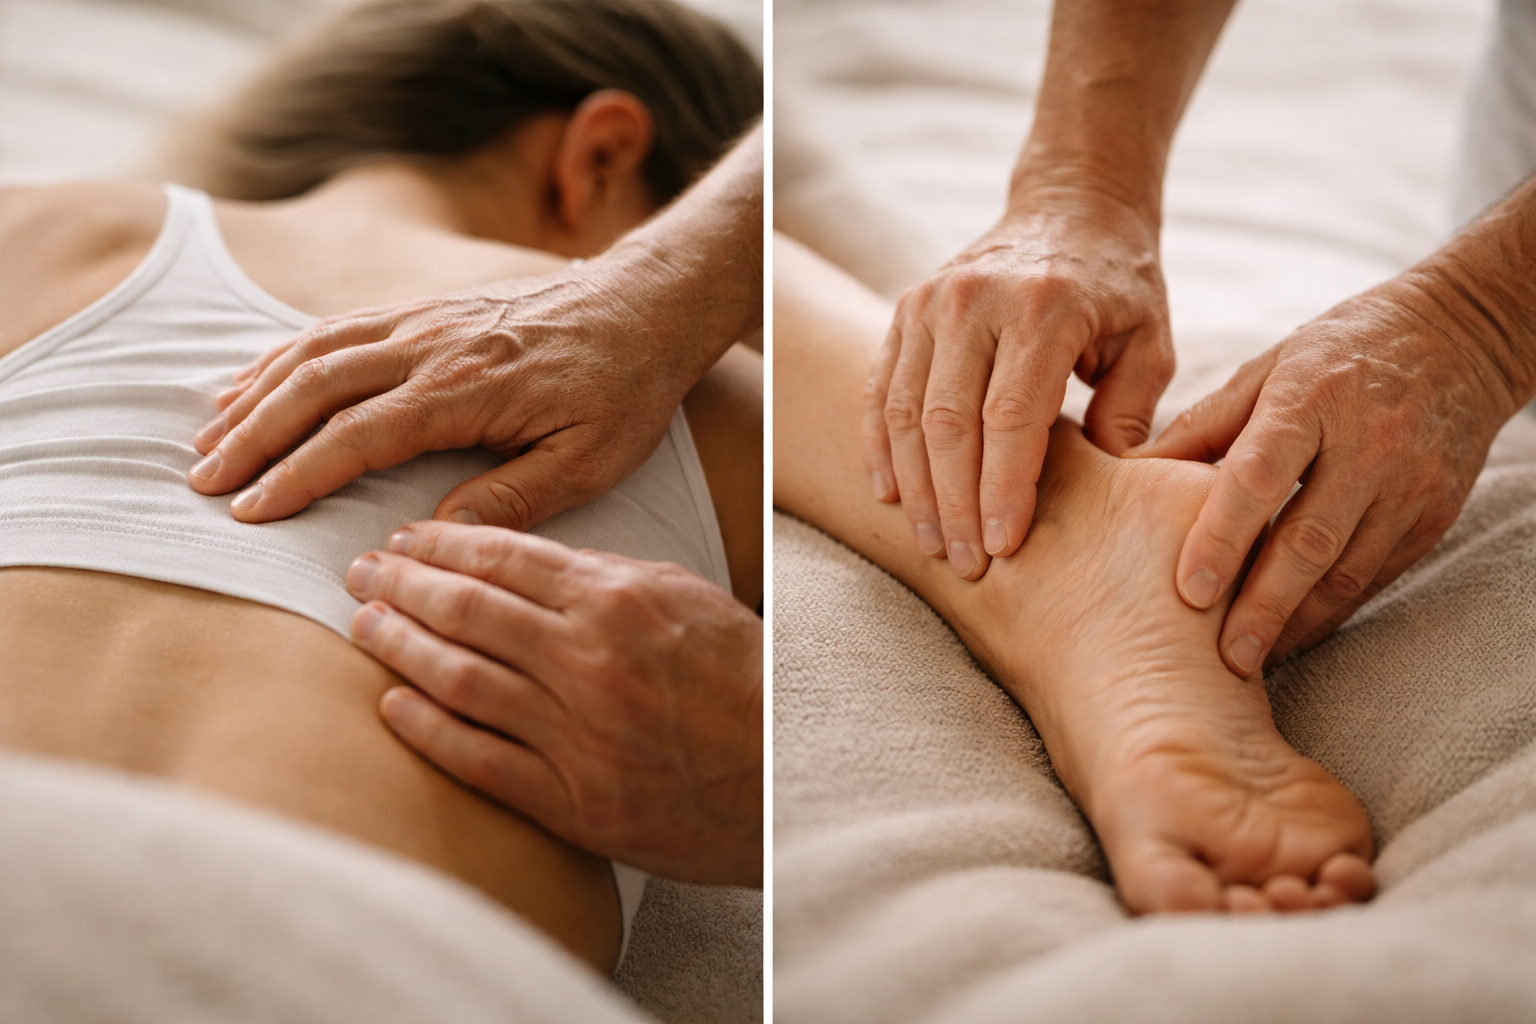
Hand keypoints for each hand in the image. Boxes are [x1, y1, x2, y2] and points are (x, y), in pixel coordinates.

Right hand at [187, 265, 694, 528]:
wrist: (646, 304)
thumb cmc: (624, 388)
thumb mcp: (588, 460)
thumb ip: (511, 499)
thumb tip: (431, 539)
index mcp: (466, 389)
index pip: (358, 436)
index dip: (298, 476)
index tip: (252, 513)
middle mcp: (431, 345)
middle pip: (315, 386)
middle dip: (252, 436)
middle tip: (205, 484)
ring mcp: (423, 319)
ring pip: (315, 350)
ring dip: (255, 393)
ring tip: (208, 438)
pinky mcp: (427, 308)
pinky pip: (338, 327)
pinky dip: (286, 354)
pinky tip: (256, 381)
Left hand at [345, 521, 762, 886]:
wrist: (784, 776)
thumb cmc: (739, 678)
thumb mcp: (684, 599)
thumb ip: (603, 576)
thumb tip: (521, 559)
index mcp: (619, 600)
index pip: (503, 558)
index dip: (440, 544)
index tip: (401, 538)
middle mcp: (589, 660)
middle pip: (466, 610)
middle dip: (400, 585)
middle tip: (358, 572)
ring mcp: (576, 733)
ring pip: (458, 678)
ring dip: (398, 647)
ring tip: (361, 625)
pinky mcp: (571, 800)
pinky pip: (477, 758)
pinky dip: (425, 729)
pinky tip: (390, 704)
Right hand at [862, 188, 1173, 579]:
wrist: (1071, 205)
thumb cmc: (1119, 286)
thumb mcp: (1151, 341)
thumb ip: (1131, 414)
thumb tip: (1108, 492)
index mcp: (1044, 307)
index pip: (1012, 415)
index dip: (1003, 487)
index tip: (1003, 544)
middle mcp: (976, 299)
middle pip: (949, 421)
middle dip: (954, 502)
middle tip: (966, 563)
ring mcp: (931, 301)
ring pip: (905, 411)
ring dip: (915, 486)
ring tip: (931, 543)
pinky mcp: (906, 308)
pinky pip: (880, 388)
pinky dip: (879, 446)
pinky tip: (891, 495)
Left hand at [1130, 280, 1520, 675]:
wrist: (1459, 336)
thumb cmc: (1337, 352)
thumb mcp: (1268, 367)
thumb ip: (1203, 425)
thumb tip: (1129, 471)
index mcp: (1309, 399)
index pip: (1259, 477)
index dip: (1222, 537)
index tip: (1188, 590)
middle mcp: (1366, 443)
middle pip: (1308, 540)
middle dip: (1262, 606)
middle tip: (1223, 657)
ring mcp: (1407, 483)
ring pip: (1347, 570)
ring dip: (1297, 622)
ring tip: (1250, 658)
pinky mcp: (1434, 513)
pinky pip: (1377, 574)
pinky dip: (1332, 609)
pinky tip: (1294, 631)